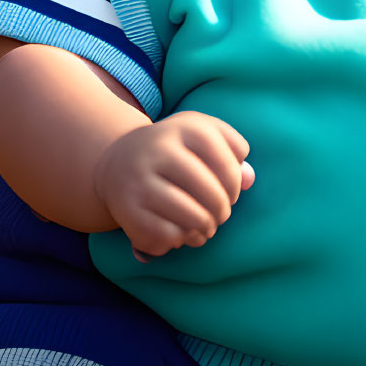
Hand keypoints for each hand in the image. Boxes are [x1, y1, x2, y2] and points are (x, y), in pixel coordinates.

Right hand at [93, 110, 253, 259]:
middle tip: (219, 215)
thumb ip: (232, 154)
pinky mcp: (127, 208)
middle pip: (213, 195)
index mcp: (186, 126)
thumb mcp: (202, 139)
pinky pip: (169, 235)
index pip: (228, 164)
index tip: (229, 192)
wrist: (116, 161)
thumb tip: (249, 179)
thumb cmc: (173, 152)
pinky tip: (179, 232)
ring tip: (204, 226)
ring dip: (205, 228)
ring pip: (194, 218)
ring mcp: (140, 178)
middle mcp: (159, 148)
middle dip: (222, 212)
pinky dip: (180, 239)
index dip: (235, 185)